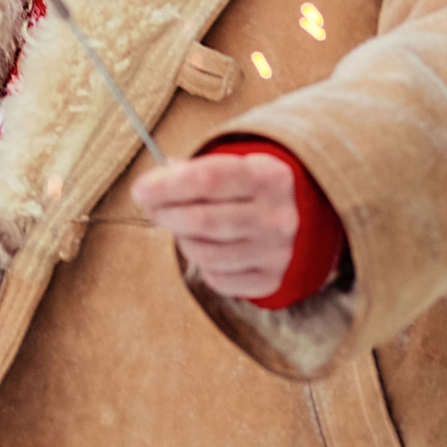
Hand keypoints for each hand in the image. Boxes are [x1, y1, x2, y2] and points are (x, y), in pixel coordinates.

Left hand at [130, 151, 297, 298]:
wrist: (307, 218)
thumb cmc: (250, 188)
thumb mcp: (232, 167)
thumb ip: (189, 173)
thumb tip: (149, 189)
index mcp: (267, 177)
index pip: (208, 179)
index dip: (167, 186)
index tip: (140, 190)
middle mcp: (277, 216)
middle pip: (202, 221)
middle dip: (165, 215)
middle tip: (153, 210)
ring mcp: (277, 251)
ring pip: (205, 254)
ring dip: (183, 240)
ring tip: (184, 228)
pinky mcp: (272, 279)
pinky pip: (217, 278)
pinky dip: (203, 265)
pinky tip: (209, 248)